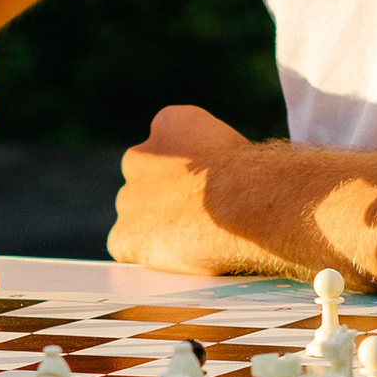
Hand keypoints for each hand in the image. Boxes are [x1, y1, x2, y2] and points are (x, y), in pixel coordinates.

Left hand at [107, 104, 269, 272]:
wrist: (242, 202)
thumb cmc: (251, 176)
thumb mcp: (234, 144)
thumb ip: (211, 155)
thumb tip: (214, 179)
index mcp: (169, 123)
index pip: (169, 146)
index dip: (187, 172)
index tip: (204, 188)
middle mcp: (137, 156)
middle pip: (145, 182)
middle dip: (165, 198)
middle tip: (198, 217)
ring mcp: (128, 198)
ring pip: (136, 216)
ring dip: (157, 226)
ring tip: (195, 238)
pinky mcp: (125, 235)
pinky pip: (127, 246)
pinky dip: (149, 253)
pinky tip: (178, 253)